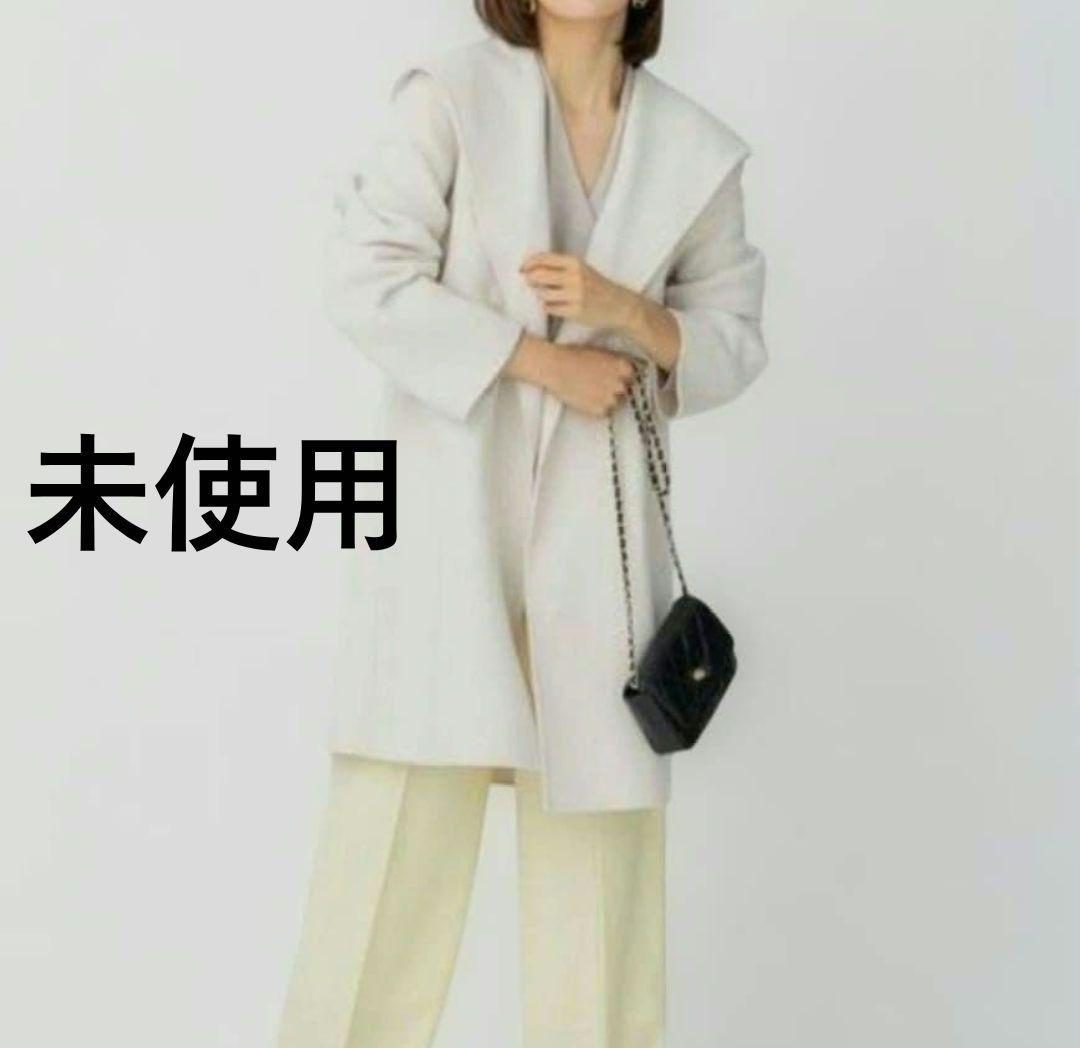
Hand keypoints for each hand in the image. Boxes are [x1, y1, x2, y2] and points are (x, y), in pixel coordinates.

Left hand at [520, 252, 634, 330]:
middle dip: (530, 280)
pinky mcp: (574, 311)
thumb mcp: (580, 269)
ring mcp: (575, 295)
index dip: (527, 264)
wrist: (618, 305)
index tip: (521, 269)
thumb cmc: (595, 285)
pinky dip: (549, 307)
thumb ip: (557, 267)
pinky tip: (557, 306)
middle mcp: (574, 276)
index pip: (542, 259)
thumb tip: (528, 268)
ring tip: (550, 296)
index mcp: (574, 262)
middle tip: (530, 283)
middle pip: (538, 276)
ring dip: (541, 296)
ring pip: (542, 294)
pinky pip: (549, 308)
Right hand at [546, 343, 638, 418]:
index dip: (621, 376)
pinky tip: (585, 399)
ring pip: (615, 403)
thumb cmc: (574, 356)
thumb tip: (623, 371)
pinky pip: (604, 413)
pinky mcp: (599, 410)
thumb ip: (614, 363)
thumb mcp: (600, 352)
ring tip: (590, 392)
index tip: (611, 377)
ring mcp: (611, 398)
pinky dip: (596, 409)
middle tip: (598, 385)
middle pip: (625, 390)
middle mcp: (621, 383)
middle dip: (614, 389)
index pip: (631, 375)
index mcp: (623, 366)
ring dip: (606, 399)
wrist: (555, 367)